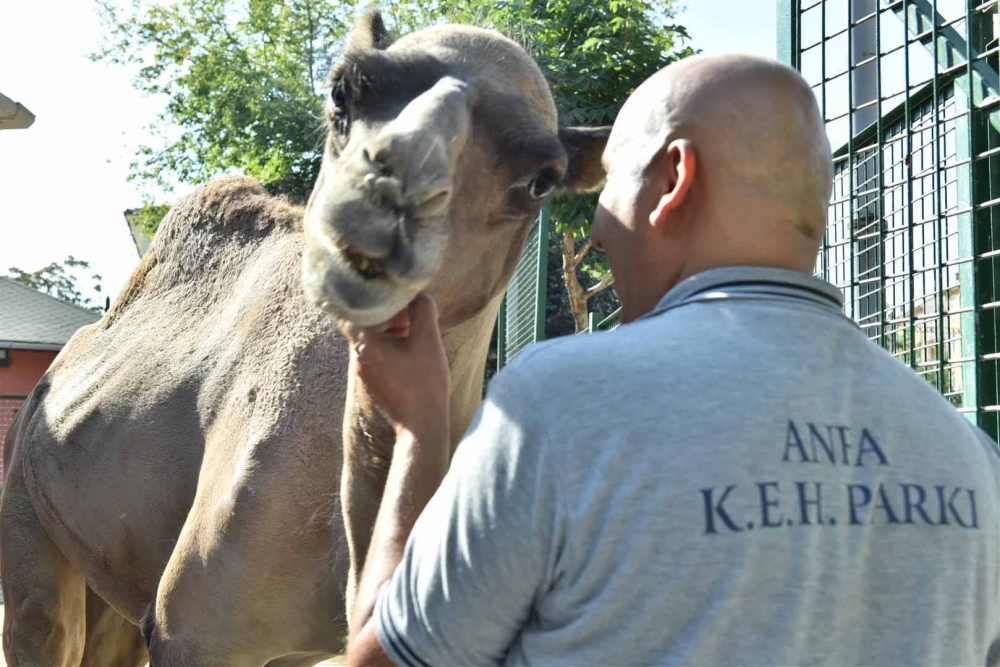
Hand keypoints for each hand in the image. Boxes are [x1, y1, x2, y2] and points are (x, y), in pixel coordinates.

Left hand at [340, 294, 449, 441]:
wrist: (422, 425)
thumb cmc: (424, 383)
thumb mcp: (428, 340)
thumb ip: (423, 310)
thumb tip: (418, 293)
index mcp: (364, 343)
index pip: (347, 306)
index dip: (362, 291)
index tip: (379, 283)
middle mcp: (358, 355)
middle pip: (363, 318)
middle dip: (386, 308)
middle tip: (410, 305)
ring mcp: (363, 368)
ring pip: (371, 334)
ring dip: (390, 323)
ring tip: (414, 323)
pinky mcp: (373, 377)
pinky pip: (377, 349)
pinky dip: (391, 340)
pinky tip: (412, 342)